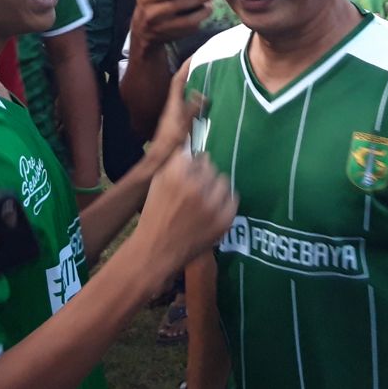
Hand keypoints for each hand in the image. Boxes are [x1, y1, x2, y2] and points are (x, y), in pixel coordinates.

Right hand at [128, 154, 236, 285]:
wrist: (157, 250)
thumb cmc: (155, 213)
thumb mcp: (157, 181)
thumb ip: (175, 160)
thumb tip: (191, 138)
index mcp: (176, 173)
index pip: (194, 154)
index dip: (189, 165)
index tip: (185, 175)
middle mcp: (195, 185)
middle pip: (209, 165)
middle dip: (202, 175)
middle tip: (193, 191)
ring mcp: (212, 203)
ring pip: (222, 180)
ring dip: (214, 187)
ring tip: (203, 201)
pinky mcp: (225, 218)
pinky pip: (232, 198)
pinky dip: (223, 202)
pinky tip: (211, 210)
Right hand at [131, 0, 212, 48]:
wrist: (142, 33)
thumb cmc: (146, 5)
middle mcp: (152, 13)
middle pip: (178, 5)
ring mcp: (162, 27)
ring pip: (186, 21)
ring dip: (201, 13)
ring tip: (210, 5)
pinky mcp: (171, 36)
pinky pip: (188, 29)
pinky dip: (198, 22)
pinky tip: (203, 15)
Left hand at [145, 63, 203, 164]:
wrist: (160, 157)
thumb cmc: (170, 141)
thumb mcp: (184, 124)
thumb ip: (192, 108)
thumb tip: (202, 94)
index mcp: (173, 102)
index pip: (179, 79)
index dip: (186, 66)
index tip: (196, 55)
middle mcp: (172, 104)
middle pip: (182, 84)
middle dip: (191, 73)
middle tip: (206, 65)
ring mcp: (174, 112)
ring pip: (185, 93)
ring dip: (193, 85)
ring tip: (208, 80)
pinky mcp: (177, 121)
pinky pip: (187, 103)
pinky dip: (195, 98)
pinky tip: (204, 102)